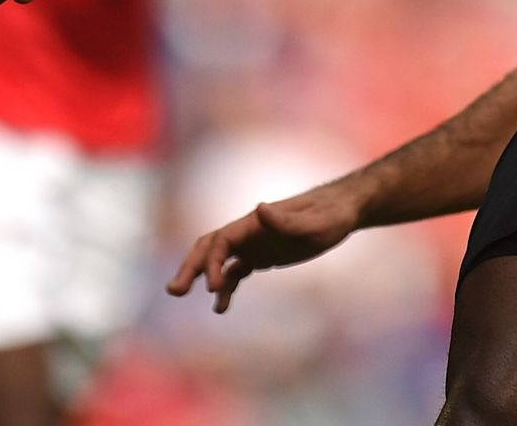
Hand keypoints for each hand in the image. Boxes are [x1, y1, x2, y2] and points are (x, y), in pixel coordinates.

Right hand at [166, 181, 366, 313]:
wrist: (343, 211)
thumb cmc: (330, 216)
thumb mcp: (312, 222)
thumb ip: (285, 220)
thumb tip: (259, 209)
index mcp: (255, 222)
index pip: (222, 240)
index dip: (213, 263)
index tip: (214, 288)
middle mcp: (249, 231)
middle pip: (210, 247)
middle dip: (191, 267)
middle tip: (174, 291)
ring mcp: (255, 243)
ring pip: (219, 260)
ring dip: (201, 277)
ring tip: (182, 295)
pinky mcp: (263, 255)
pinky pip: (236, 271)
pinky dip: (225, 287)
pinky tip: (220, 307)